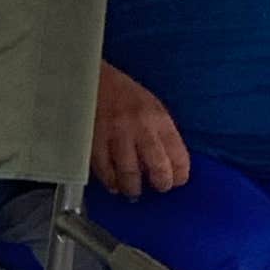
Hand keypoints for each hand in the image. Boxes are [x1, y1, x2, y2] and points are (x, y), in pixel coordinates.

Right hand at [91, 63, 189, 199]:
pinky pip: (104, 169)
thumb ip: (159, 132)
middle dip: (161, 184)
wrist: (89, 79)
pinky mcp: (93, 141)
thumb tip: (166, 163)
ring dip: (132, 188)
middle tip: (158, 188)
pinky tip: (113, 184)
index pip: (178, 154)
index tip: (177, 181)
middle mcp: (140, 127)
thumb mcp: (150, 106)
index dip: (180, 173)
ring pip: (129, 173)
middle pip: (157, 167)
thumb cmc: (122, 94)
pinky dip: (110, 181)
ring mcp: (115, 135)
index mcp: (158, 117)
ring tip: (133, 191)